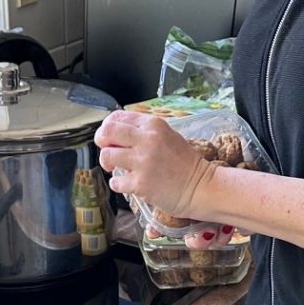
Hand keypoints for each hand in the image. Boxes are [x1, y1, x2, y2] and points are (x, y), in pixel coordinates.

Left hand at [94, 111, 211, 218]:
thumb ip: (144, 132)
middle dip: (101, 141)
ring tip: (118, 169)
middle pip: (107, 131)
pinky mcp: (141, 183)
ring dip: (108, 163)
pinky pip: (115, 181)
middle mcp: (147, 139)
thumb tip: (116, 135)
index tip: (110, 138)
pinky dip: (118, 184)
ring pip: (107, 156)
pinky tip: (128, 184)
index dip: (108, 128)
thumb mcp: (167, 137)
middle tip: (108, 151)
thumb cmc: (185, 164)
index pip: (117, 117)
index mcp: (154, 125)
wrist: (202, 188)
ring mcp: (143, 162)